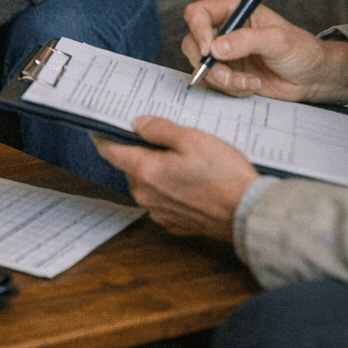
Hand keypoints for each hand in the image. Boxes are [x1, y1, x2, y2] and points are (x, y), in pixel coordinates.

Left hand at [92, 116, 258, 241]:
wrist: (247, 214)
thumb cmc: (222, 175)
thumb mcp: (191, 139)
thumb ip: (159, 129)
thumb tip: (138, 124)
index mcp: (144, 172)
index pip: (110, 151)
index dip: (103, 136)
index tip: (99, 125)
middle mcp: (145, 196)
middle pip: (131, 166)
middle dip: (141, 151)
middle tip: (161, 137)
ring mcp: (159, 212)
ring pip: (147, 183)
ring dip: (157, 170)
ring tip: (184, 158)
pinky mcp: (175, 223)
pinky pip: (162, 199)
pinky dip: (169, 188)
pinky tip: (190, 180)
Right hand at [182, 0, 347, 104]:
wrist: (313, 78)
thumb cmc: (301, 50)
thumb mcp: (277, 40)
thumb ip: (245, 40)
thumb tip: (215, 48)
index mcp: (235, 11)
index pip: (199, 13)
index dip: (197, 30)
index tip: (208, 50)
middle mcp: (225, 31)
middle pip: (193, 43)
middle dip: (208, 64)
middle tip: (228, 75)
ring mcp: (225, 55)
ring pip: (203, 68)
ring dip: (224, 80)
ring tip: (250, 82)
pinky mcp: (229, 75)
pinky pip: (215, 84)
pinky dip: (231, 89)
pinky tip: (253, 85)